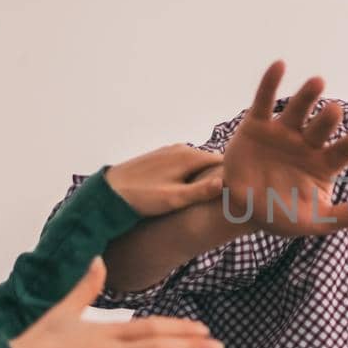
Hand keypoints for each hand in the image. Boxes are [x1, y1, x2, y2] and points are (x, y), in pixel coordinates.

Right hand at [9, 258, 220, 347]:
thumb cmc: (35, 341)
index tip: (201, 328)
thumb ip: (85, 287)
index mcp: (105, 332)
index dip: (177, 326)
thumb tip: (97, 258)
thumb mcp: (61, 309)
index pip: (150, 326)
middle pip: (157, 347)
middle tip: (219, 346)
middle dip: (190, 346)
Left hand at [105, 144, 224, 217]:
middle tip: (226, 198)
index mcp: (189, 156)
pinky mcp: (159, 158)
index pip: (222, 161)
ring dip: (203, 176)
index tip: (238, 191)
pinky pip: (183, 165)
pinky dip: (190, 175)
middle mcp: (181, 149)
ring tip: (208, 197)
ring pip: (196, 164)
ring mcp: (169, 152)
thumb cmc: (142, 197)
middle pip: (210, 162)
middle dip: (218, 176)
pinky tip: (186, 191)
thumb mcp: (175, 198)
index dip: (232, 175)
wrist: (108, 192)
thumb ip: (201, 190)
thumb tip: (227, 181)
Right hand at [221, 61, 347, 234]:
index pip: (341, 153)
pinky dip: (271, 83)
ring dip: (307, 96)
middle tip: (335, 111)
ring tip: (318, 82)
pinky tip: (280, 65)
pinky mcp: (257, 125)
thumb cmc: (284, 214)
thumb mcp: (317, 220)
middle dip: (327, 119)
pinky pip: (264, 101)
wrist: (242, 208)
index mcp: (324, 163)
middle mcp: (307, 143)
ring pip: (297, 110)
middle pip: (321, 127)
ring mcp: (282, 132)